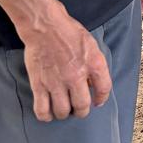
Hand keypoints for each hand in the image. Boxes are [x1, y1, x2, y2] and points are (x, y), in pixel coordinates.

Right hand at [21, 7, 111, 121]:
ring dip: (64, 114)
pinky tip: (48, 113)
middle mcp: (77, 76)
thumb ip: (95, 65)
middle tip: (79, 109)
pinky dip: (46, 116)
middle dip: (82, 111)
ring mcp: (57, 82)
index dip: (101, 99)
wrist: (45, 27)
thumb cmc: (69, 32)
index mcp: (94, 64)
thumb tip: (93, 84)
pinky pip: (42, 110)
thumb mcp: (91, 46)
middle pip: (82, 106)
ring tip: (64, 110)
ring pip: (63, 111)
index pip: (104, 89)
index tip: (97, 102)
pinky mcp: (39, 85)